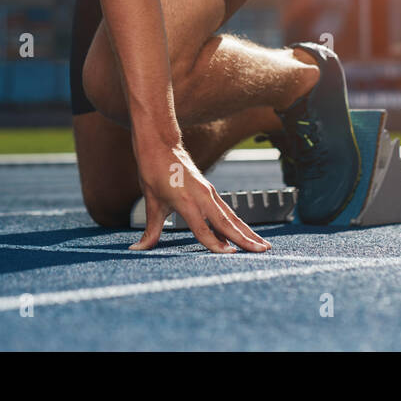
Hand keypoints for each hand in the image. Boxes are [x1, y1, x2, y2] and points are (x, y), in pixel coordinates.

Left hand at [130, 143, 270, 252]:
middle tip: (262, 251)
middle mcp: (202, 196)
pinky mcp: (210, 191)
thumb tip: (137, 249)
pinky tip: (245, 235)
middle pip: (226, 222)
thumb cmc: (153, 171)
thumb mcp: (150, 202)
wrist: (160, 144)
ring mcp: (208, 192)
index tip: (230, 255)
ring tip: (263, 245)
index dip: (215, 243)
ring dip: (247, 231)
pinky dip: (237, 224)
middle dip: (244, 239)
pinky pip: (226, 210)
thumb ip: (150, 230)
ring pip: (231, 216)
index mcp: (186, 200)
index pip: (202, 228)